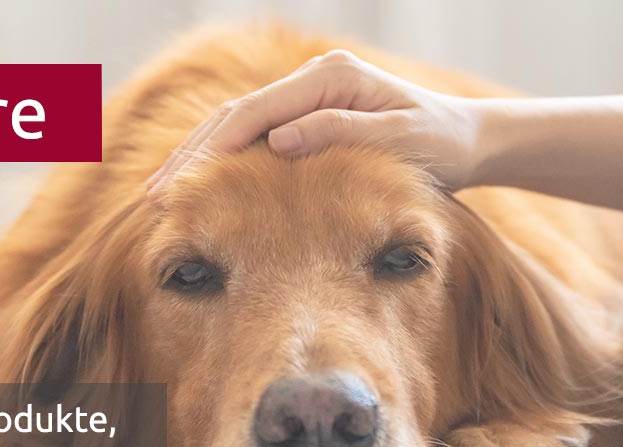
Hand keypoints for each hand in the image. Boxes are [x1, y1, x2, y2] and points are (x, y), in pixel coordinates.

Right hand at [148, 50, 484, 189]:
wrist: (466, 140)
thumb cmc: (440, 144)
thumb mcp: (399, 139)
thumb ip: (342, 133)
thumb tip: (280, 141)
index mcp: (332, 77)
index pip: (257, 112)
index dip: (216, 148)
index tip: (184, 182)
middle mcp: (315, 78)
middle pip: (237, 114)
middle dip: (193, 155)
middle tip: (156, 194)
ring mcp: (310, 95)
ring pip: (239, 123)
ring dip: (199, 158)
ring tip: (163, 193)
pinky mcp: (310, 116)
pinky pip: (257, 137)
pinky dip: (225, 160)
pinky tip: (200, 187)